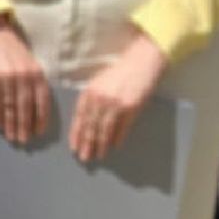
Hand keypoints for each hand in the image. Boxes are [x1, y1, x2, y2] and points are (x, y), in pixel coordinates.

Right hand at [0, 14, 50, 143]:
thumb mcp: (28, 65)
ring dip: (11, 123)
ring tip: (11, 136)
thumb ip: (31, 83)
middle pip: (27, 105)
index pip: (43, 98)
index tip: (40, 132)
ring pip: (11, 105)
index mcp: (37, 73)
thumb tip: (34, 109)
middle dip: (25, 125)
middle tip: (24, 140)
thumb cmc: (12, 53)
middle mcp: (25, 75)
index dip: (42, 116)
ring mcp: (8, 76)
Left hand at [68, 28, 167, 162]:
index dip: (76, 135)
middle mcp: (100, 99)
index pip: (79, 118)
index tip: (74, 148)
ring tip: (99, 155)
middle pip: (91, 127)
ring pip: (105, 130)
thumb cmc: (121, 71)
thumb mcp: (100, 82)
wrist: (143, 61)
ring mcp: (115, 104)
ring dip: (101, 145)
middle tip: (85, 158)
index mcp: (89, 92)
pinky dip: (118, 138)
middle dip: (87, 144)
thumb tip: (86, 122)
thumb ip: (91, 99)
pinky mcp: (131, 107)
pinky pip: (122, 127)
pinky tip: (115, 145)